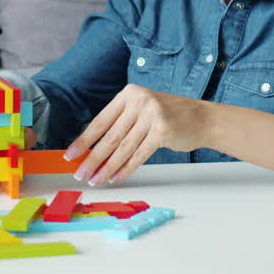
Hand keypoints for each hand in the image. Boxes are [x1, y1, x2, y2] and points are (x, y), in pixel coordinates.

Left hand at [67, 84, 210, 185]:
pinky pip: (138, 155)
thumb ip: (121, 123)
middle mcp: (139, 101)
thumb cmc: (169, 117)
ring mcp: (152, 115)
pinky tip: (115, 177)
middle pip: (109, 137)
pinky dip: (125, 169)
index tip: (70, 155)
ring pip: (123, 148)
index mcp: (129, 94)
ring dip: (107, 167)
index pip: (100, 121)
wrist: (202, 118)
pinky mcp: (162, 131)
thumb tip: (93, 149)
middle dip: (92, 158)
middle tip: (80, 173)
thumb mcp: (142, 110)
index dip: (84, 140)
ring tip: (95, 179)